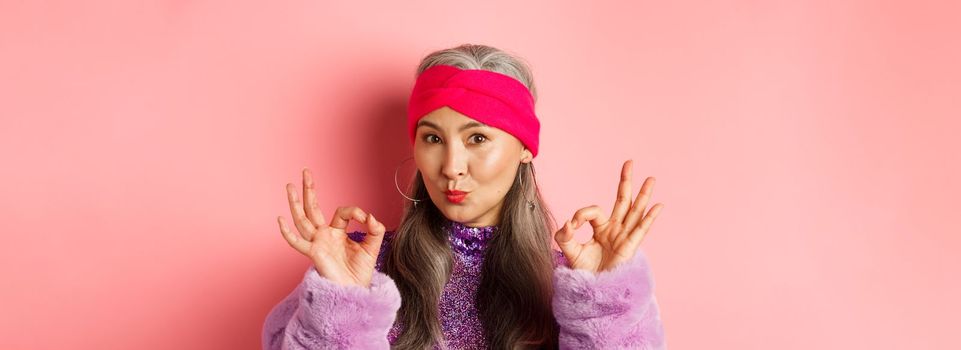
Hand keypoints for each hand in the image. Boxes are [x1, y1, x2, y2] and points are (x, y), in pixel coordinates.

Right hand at [276, 167, 386, 287]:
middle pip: (313, 208)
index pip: (342, 212)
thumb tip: (370, 217)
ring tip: (289, 186)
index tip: (366, 219)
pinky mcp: (314, 253)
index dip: (355, 212)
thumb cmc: (360, 270)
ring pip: (302, 220)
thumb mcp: (373, 246)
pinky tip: (280, 220)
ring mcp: (317, 243)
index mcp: (337, 231)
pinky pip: (297, 242)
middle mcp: (324, 235)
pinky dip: (288, 233)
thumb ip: (375, 230)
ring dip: (296, 203)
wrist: (355, 290)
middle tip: (305, 172)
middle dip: (309, 190)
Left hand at [554, 160, 663, 273]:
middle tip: (629, 162)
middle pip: (622, 200)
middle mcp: (615, 228)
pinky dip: (650, 218)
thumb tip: (569, 223)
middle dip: (625, 181)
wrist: (593, 288)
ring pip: (635, 211)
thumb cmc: (585, 270)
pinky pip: (641, 230)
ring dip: (643, 195)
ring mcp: (624, 236)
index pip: (593, 211)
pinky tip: (658, 205)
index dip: (582, 214)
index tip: (572, 224)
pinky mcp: (630, 247)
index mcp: (601, 227)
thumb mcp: (569, 250)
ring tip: (651, 179)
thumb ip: (565, 235)